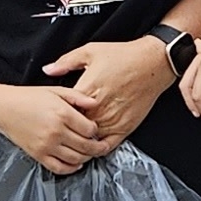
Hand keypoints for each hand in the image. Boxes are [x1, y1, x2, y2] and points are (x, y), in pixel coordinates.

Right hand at [0, 78, 104, 175]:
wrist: (4, 107)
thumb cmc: (28, 97)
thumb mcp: (55, 90)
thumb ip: (77, 96)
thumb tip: (95, 103)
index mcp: (62, 113)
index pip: (90, 129)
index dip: (96, 130)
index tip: (95, 129)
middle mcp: (56, 131)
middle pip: (86, 146)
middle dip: (98, 148)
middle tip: (102, 147)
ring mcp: (47, 145)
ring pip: (76, 159)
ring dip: (86, 158)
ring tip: (89, 154)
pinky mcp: (38, 155)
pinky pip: (59, 168)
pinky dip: (71, 168)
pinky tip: (76, 164)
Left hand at [45, 35, 173, 147]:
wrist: (152, 63)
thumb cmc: (123, 56)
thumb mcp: (90, 52)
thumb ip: (66, 62)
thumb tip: (47, 70)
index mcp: (87, 90)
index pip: (63, 110)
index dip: (57, 113)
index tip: (54, 112)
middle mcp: (99, 108)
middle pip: (74, 127)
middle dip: (66, 128)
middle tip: (60, 128)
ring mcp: (112, 120)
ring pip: (88, 140)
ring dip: (80, 140)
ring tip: (74, 138)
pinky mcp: (125, 128)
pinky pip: (107, 146)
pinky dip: (97, 148)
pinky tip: (92, 144)